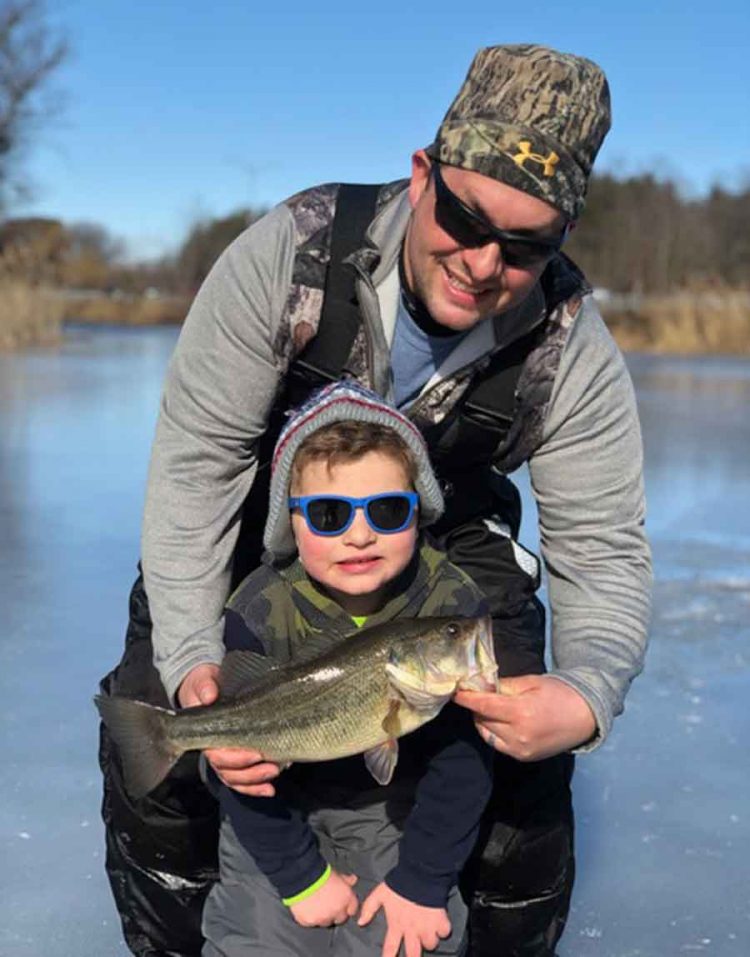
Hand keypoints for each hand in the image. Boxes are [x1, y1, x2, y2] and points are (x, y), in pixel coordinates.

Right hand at [178, 663, 281, 795]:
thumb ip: (204, 687)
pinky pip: (243, 779)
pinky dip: (255, 787)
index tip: (255, 754)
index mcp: (205, 735)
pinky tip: (269, 789)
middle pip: (228, 772)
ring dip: (255, 781)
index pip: (216, 756)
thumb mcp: (203, 681)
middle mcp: (215, 750)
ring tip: (274, 774)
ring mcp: (227, 755)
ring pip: (236, 779)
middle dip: (250, 773)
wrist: (209, 685)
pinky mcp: (240, 756)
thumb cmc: (204, 685)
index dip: (235, 759)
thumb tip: (209, 696)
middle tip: (271, 767)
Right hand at [290, 870, 358, 927]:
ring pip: (326, 922)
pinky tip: (307, 908)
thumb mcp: (336, 874)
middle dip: (336, 913)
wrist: (302, 877)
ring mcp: (323, 918)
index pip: (353, 909)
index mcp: (346, 898)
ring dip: (324, 917)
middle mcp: (336, 910)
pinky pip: (312, 923)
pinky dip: (310, 917)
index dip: (347, 906)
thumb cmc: (320, 873)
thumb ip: (346, 880)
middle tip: (329, 905)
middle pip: (340, 918)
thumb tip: (353, 879)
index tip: (343, 904)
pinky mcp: (310, 922)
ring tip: (317, 906)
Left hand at [358, 882, 450, 956]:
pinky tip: (440, 925)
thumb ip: (369, 907)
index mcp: (397, 924)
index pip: (390, 947)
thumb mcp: (380, 894)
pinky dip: (443, 930)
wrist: (420, 873)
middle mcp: (412, 929)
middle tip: (413, 955)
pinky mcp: (440, 920)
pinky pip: (444, 932)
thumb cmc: (399, 883)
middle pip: (413, 953)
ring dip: (429, 941)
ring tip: (427, 934)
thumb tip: (360, 922)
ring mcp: (427, 926)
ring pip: (430, 945)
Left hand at [453, 674, 596, 760]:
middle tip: (479, 695)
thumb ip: (505, 685)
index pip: (484, 706)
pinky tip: (500, 722)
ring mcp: (520, 749)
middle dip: (477, 708)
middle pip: (483, 720)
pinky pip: (497, 744)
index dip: (466, 699)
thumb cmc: (558, 693)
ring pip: (487, 734)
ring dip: (483, 721)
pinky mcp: (524, 757)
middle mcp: (518, 735)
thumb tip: (482, 685)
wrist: (584, 716)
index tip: (455, 692)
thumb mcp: (531, 682)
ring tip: (491, 708)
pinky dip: (493, 733)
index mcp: (520, 712)